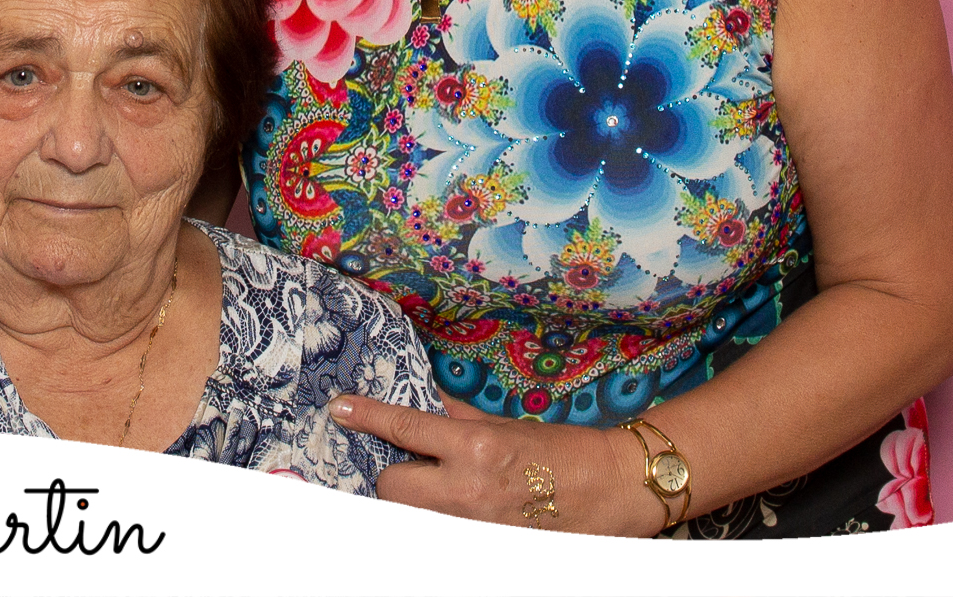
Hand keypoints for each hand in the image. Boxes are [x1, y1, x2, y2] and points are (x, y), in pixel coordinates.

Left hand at [330, 394, 651, 534]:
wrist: (611, 491)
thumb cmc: (562, 452)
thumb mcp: (507, 425)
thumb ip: (460, 418)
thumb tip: (426, 404)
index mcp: (476, 447)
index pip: (404, 428)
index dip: (366, 415)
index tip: (341, 408)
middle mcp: (468, 489)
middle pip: (392, 487)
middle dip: (396, 475)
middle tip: (414, 467)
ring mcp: (474, 526)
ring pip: (412, 517)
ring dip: (418, 502)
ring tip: (442, 490)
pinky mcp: (485, 549)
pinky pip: (441, 535)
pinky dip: (442, 523)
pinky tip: (458, 511)